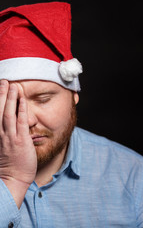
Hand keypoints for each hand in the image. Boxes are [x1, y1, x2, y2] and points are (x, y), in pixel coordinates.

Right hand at [0, 80, 36, 207]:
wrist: (12, 180)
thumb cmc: (10, 166)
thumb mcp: (3, 148)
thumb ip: (5, 135)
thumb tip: (11, 123)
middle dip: (0, 94)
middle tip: (3, 81)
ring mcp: (9, 137)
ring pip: (7, 113)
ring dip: (10, 98)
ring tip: (12, 84)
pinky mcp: (21, 140)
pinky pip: (20, 122)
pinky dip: (21, 109)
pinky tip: (22, 99)